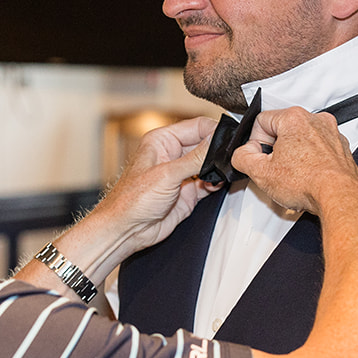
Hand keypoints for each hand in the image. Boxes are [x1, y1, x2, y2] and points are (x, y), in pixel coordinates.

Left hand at [17, 116, 218, 306]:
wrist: (126, 230)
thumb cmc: (132, 200)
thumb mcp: (167, 174)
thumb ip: (195, 158)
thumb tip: (217, 142)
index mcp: (162, 140)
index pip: (196, 126)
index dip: (215, 131)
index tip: (230, 139)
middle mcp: (172, 154)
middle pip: (205, 144)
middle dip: (218, 151)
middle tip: (231, 158)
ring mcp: (181, 174)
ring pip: (209, 164)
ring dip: (218, 168)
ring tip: (224, 173)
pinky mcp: (188, 192)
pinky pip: (209, 183)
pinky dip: (216, 183)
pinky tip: (217, 185)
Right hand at [232, 108, 357, 217]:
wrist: (340, 196)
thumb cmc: (309, 183)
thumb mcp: (261, 173)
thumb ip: (242, 158)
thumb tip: (242, 154)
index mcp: (294, 118)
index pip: (261, 121)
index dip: (254, 143)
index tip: (259, 159)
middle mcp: (315, 120)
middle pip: (282, 130)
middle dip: (275, 151)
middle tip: (275, 171)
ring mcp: (331, 133)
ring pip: (301, 140)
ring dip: (293, 157)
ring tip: (293, 177)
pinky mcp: (341, 148)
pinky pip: (318, 150)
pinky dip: (311, 162)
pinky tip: (308, 178)